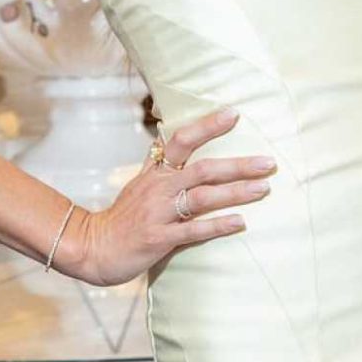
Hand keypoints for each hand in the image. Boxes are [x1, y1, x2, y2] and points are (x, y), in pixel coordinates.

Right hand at [66, 106, 275, 285]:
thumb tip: (166, 131)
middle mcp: (158, 188)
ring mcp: (158, 214)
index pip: (182, 140)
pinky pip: (193, 231)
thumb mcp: (138, 184)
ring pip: (202, 197)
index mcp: (155, 173)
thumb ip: (157, 162)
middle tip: (269, 163)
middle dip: (238, 165)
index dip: (208, 126)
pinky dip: (217, 225)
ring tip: (264, 188)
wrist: (92, 248)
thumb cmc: (122, 218)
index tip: (235, 114)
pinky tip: (240, 222)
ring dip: (235, 192)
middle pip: (202, 169)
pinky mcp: (158, 239)